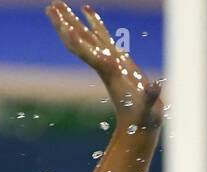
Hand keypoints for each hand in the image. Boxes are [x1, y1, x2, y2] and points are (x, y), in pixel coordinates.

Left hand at [46, 3, 163, 130]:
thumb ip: (151, 97)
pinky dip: (93, 22)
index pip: (91, 55)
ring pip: (86, 36)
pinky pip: (101, 35)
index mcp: (111, 74)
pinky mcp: (117, 59)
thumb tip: (155, 87)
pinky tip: (86, 8)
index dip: (78, 42)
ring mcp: (109, 60)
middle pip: (80, 41)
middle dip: (65, 25)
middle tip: (50, 6)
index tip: (64, 26)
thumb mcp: (149, 109)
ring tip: (56, 3)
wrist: (139, 125)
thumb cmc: (144, 118)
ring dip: (71, 19)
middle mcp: (104, 65)